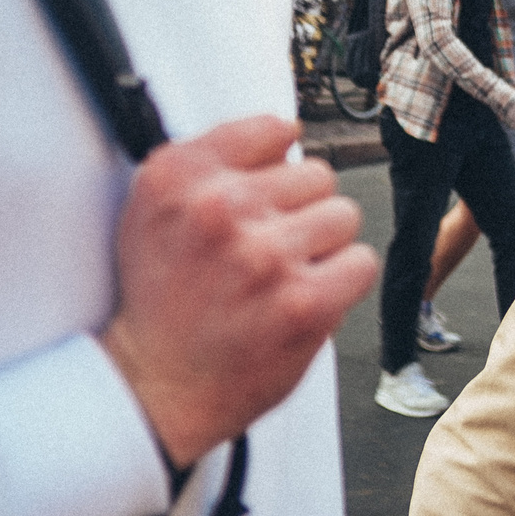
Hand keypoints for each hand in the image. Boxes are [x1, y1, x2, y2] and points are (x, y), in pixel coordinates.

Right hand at [97, 116, 377, 468]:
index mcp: (177, 176)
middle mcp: (219, 207)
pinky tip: (303, 299)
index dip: (275, 167)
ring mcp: (264, 255)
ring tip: (281, 278)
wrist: (156, 384)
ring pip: (343, 214)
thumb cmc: (162, 300)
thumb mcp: (153, 211)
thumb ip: (210, 162)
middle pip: (316, 175)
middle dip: (298, 212)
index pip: (272, 130)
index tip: (262, 196)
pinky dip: (342, 282)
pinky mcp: (304, 301)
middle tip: (261, 254)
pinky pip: (361, 261)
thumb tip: (286, 133)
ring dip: (322, 247)